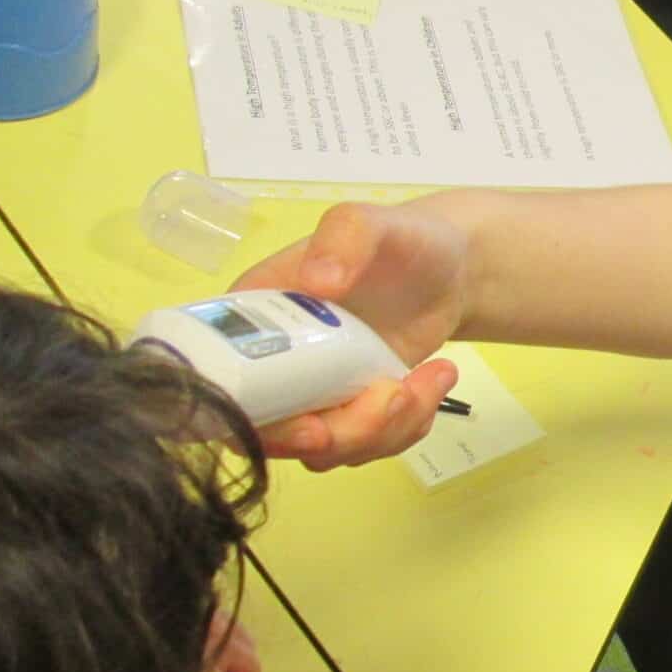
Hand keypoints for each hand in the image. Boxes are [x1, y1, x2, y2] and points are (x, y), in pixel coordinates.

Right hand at [230, 201, 467, 468]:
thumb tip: (317, 282)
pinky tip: (435, 383)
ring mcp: (311, 393)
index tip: (314, 426)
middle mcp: (271, 364)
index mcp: (250, 319)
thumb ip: (342, 237)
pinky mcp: (351, 410)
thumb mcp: (369, 221)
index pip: (223, 388)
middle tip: (393, 396)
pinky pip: (366, 446)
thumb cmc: (400, 239)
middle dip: (342, 432)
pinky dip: (406, 429)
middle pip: (279, 434)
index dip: (257, 423)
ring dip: (384, 430)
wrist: (448, 268)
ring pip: (328, 449)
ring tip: (429, 378)